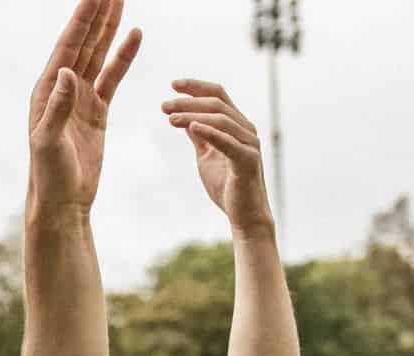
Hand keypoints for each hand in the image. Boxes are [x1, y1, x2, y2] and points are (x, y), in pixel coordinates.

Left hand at [26, 0, 143, 212]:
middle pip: (83, 42)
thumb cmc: (49, 174)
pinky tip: (134, 35)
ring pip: (98, 54)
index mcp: (48, 90)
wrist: (62, 201)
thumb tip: (68, 71)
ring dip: (109, 27)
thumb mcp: (50, 141)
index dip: (82, 18)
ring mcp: (81, 98)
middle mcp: (62, 88)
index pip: (67, 46)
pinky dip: (123, 56)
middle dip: (97, 13)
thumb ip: (59, 106)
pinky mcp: (97, 111)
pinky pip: (112, 76)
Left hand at [161, 81, 272, 234]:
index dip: (196, 87)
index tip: (173, 84)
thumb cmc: (227, 185)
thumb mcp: (206, 156)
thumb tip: (185, 119)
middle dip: (188, 101)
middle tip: (164, 105)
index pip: (218, 96)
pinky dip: (209, 132)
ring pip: (221, 120)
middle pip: (217, 104)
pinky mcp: (248, 160)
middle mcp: (246, 129)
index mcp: (236, 125)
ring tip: (170, 118)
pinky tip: (191, 128)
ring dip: (193, 116)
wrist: (244, 215)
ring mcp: (249, 143)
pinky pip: (228, 142)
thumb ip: (199, 136)